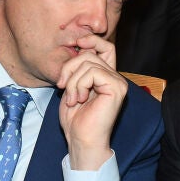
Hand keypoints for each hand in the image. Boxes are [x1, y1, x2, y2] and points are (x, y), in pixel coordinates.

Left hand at [57, 33, 126, 170]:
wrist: (82, 140)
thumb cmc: (76, 120)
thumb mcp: (72, 87)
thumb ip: (78, 68)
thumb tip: (78, 47)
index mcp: (106, 76)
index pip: (105, 47)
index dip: (90, 40)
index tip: (74, 45)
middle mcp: (115, 77)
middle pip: (90, 53)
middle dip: (69, 67)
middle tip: (61, 86)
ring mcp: (118, 82)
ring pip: (88, 62)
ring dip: (72, 80)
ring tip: (72, 98)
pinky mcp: (116, 88)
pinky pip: (93, 72)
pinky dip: (79, 85)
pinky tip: (79, 99)